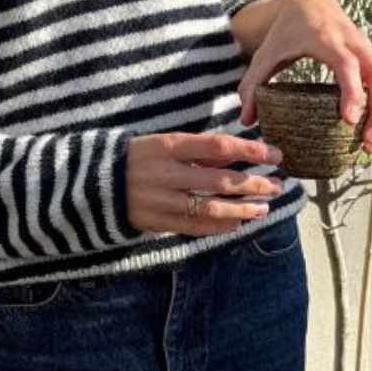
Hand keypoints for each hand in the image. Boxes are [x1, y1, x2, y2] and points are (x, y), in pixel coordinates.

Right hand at [125, 131, 286, 236]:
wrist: (93, 183)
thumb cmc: (137, 157)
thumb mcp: (163, 143)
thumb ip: (197, 150)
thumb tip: (236, 154)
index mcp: (168, 146)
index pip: (218, 146)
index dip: (250, 150)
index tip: (275, 155)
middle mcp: (165, 173)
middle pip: (219, 181)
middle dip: (253, 184)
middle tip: (278, 186)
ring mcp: (160, 200)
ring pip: (209, 208)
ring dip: (240, 210)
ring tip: (263, 208)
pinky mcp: (156, 221)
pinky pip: (193, 227)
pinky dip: (218, 227)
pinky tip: (237, 224)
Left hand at [237, 0, 371, 148]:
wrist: (308, 3)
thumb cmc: (285, 32)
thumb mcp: (264, 54)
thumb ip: (252, 85)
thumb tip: (246, 121)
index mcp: (325, 39)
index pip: (346, 64)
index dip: (352, 91)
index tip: (350, 119)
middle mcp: (352, 42)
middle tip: (366, 142)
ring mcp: (366, 48)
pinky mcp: (371, 56)